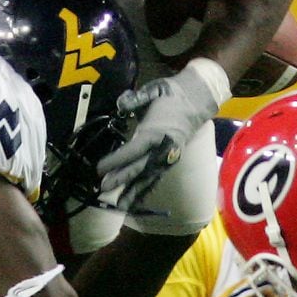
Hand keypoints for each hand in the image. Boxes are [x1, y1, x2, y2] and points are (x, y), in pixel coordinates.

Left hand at [97, 63, 219, 210]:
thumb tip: (120, 104)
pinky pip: (156, 177)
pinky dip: (146, 190)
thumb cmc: (172, 94)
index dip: (117, 160)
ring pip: (148, 177)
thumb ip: (137, 98)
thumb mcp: (155, 89)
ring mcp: (167, 156)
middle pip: (140, 168)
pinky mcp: (169, 160)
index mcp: (157, 132)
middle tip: (103, 189)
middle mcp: (163, 148)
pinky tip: (135, 200)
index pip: (134, 150)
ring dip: (134, 192)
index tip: (100, 169)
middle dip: (121, 179)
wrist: (197, 99)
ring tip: (119, 206)